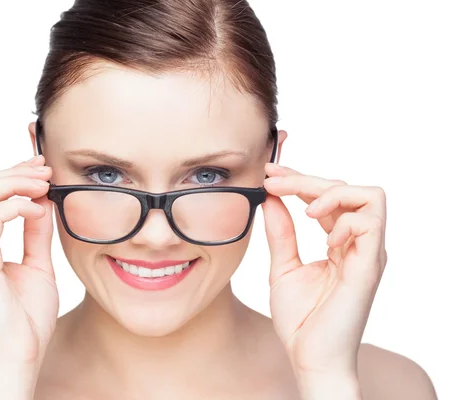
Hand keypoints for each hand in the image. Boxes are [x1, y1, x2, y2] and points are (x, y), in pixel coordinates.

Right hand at [0, 155, 58, 375]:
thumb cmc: (26, 320)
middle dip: (14, 172)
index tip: (41, 170)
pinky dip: (17, 205)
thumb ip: (35, 234)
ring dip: (16, 182)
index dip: (10, 177)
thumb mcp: (36, 266)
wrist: (19, 358)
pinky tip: (39, 210)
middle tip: (45, 168)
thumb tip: (42, 204)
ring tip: (46, 184)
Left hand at [261, 163, 387, 376]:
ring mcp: (368, 254)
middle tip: (274, 181)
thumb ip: (280, 232)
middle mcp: (359, 244)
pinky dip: (344, 221)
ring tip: (306, 213)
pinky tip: (323, 240)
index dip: (300, 180)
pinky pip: (370, 223)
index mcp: (340, 242)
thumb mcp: (282, 266)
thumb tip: (270, 198)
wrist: (309, 357)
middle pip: (347, 188)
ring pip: (370, 196)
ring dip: (331, 194)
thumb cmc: (301, 319)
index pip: (328, 196)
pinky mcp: (369, 266)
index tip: (270, 173)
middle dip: (307, 179)